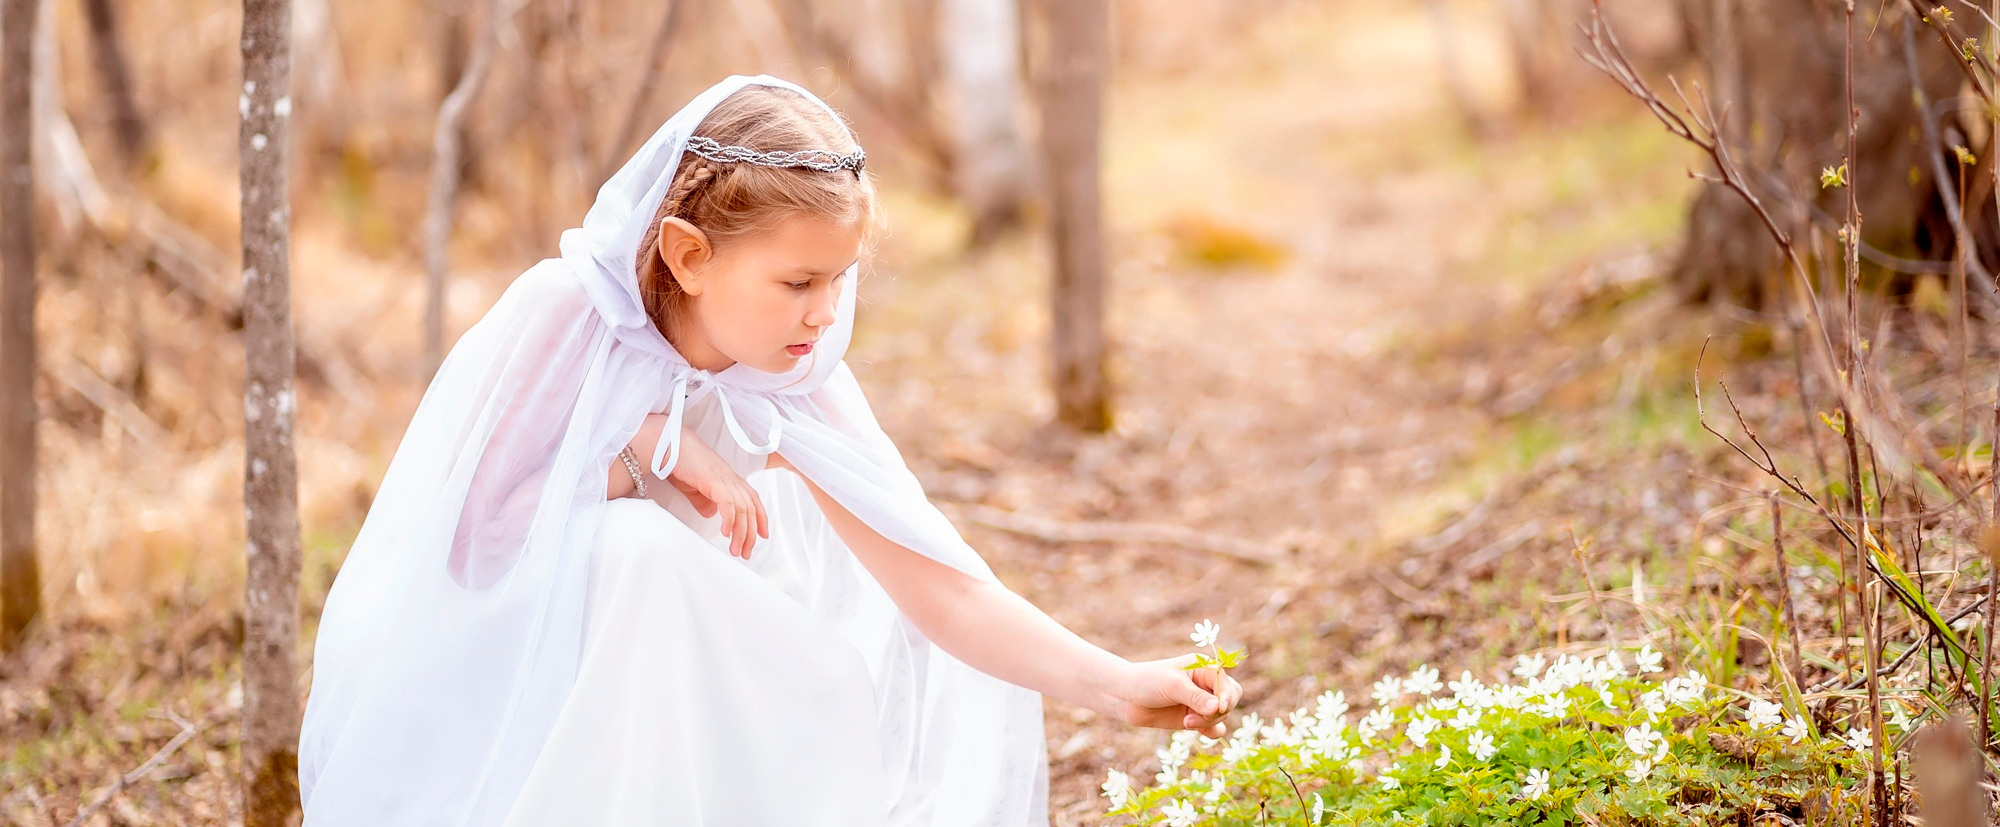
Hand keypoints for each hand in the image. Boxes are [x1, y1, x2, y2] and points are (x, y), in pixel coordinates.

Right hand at [657, 425, 768, 559]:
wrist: (668, 444)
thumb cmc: (679, 462)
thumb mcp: (694, 487)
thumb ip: (705, 500)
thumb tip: (711, 514)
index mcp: (730, 479)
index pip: (753, 500)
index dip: (761, 518)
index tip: (763, 536)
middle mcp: (732, 478)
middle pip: (751, 509)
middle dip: (751, 534)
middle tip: (746, 553)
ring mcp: (725, 479)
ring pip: (743, 509)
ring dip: (741, 533)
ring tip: (736, 550)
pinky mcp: (714, 480)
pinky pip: (729, 504)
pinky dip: (730, 520)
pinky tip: (726, 533)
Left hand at [1106, 655, 1243, 737]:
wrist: (1126, 697)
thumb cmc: (1148, 682)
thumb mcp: (1173, 686)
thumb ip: (1196, 697)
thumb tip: (1218, 708)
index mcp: (1204, 668)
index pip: (1227, 683)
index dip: (1227, 696)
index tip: (1219, 707)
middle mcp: (1205, 685)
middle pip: (1229, 701)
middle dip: (1218, 711)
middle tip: (1196, 717)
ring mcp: (1200, 703)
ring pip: (1222, 716)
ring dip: (1209, 722)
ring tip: (1187, 723)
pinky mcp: (1194, 719)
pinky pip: (1214, 728)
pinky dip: (1209, 731)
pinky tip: (1192, 728)